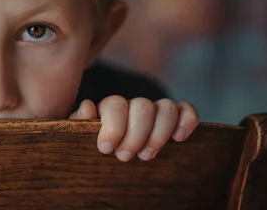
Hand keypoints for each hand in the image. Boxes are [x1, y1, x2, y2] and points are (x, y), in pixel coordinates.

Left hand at [69, 96, 198, 161]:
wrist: (109, 160)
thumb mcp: (80, 138)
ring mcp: (154, 112)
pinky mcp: (173, 120)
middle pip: (143, 106)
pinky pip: (185, 110)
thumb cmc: (95, 150)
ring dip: (159, 133)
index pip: (116, 105)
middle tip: (125, 157)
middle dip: (136, 135)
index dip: (114, 126)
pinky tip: (179, 138)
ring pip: (166, 106)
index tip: (106, 149)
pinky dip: (187, 120)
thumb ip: (79, 123)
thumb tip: (88, 107)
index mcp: (110, 109)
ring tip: (146, 155)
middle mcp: (133, 106)